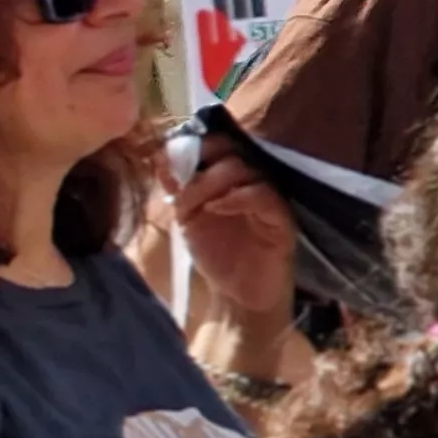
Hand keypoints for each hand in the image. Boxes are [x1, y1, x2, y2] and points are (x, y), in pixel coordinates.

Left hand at [167, 154, 296, 327]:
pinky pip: (261, 195)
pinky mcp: (280, 217)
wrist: (238, 293)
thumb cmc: (216, 254)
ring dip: (210, 183)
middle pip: (230, 151)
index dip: (191, 146)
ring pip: (243, 169)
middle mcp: (250, 180)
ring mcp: (267, 196)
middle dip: (200, 161)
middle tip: (180, 186)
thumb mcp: (186, 217)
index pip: (216, 144)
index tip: (165, 160)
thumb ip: (177, 188)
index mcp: (228, 177)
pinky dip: (235, 197)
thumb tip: (157, 156)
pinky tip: (214, 209)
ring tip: (191, 206)